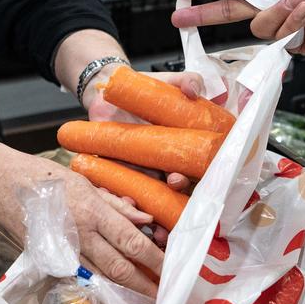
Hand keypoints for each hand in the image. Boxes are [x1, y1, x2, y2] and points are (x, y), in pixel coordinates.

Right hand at [0, 143, 163, 296]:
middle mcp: (80, 235)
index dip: (153, 258)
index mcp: (92, 211)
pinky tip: (115, 284)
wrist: (2, 185)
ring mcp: (64, 251)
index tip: (169, 267)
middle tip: (162, 290)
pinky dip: (101, 279)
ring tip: (146, 291)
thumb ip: (116, 204)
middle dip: (144, 283)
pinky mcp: (51, 259)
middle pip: (120, 268)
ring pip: (102, 275)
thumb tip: (146, 218)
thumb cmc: (45, 178)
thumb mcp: (86, 182)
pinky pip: (82, 273)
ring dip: (126, 286)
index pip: (131, 242)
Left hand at [83, 65, 203, 245]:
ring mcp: (142, 173)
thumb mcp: (170, 82)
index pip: (193, 172)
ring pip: (148, 200)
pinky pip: (119, 191)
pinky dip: (117, 199)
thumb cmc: (148, 90)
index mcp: (183, 150)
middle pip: (172, 194)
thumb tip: (194, 89)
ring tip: (140, 221)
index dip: (189, 180)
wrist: (110, 92)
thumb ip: (187, 81)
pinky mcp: (119, 174)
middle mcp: (165, 166)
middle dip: (171, 208)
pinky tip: (113, 203)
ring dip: (146, 215)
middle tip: (167, 205)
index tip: (178, 179)